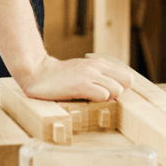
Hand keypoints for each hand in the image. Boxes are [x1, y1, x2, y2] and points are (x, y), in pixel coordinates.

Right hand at [16, 55, 133, 101]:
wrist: (37, 72)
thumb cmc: (63, 75)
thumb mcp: (86, 70)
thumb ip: (101, 76)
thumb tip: (116, 89)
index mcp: (101, 64)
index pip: (127, 76)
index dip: (122, 88)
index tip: (110, 93)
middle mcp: (98, 67)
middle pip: (127, 81)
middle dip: (119, 93)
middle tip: (104, 97)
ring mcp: (89, 75)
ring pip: (117, 90)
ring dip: (108, 98)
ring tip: (93, 98)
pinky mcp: (80, 85)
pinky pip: (102, 95)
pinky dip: (98, 101)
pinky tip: (85, 100)